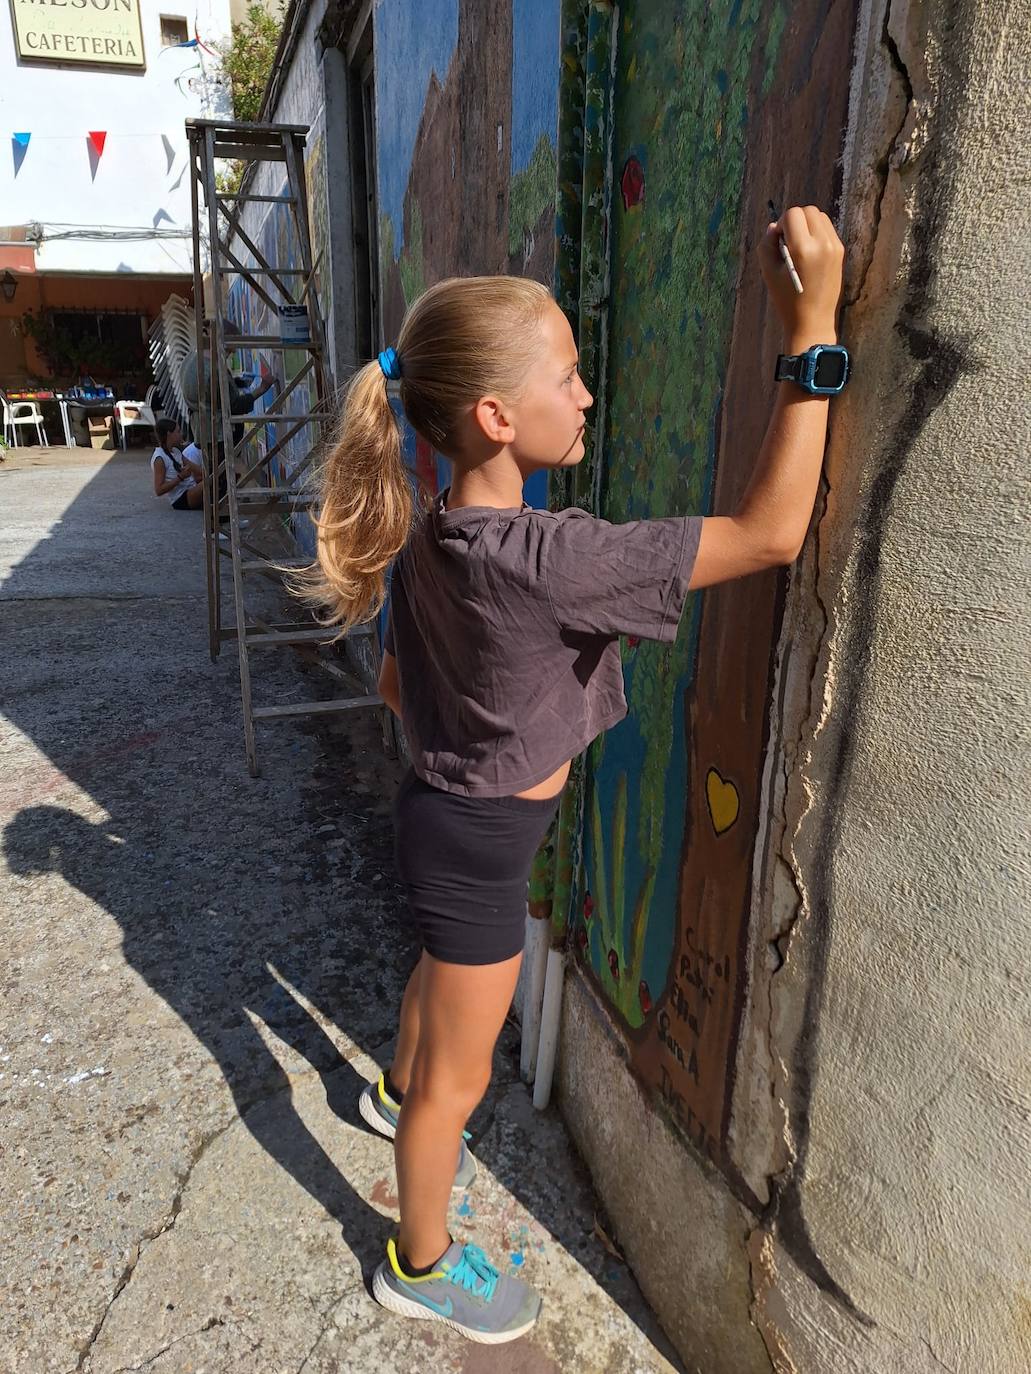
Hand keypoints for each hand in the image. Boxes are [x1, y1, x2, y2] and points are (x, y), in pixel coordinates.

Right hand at [758, 205, 844, 342]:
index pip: (793, 214)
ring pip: (819, 216)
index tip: (777, 241)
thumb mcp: (769, 273)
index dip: (781, 224)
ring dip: (806, 224)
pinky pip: (827, 229)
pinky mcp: (840, 252)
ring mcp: (834, 247)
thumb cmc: (787, 301)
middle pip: (807, 211)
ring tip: (798, 246)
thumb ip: (767, 245)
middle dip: (794, 221)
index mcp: (803, 249)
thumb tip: (773, 226)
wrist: (813, 322)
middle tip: (787, 242)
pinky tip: (809, 252)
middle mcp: (822, 244)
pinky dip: (816, 233)